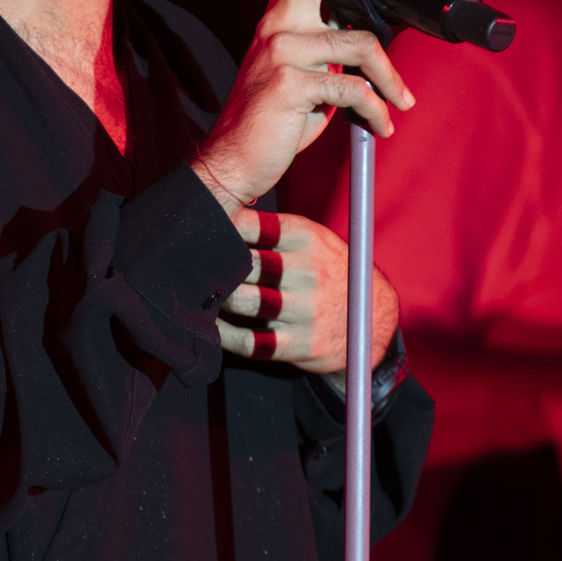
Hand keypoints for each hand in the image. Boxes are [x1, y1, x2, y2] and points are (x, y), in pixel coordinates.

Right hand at [191, 0, 414, 210]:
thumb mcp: (298, 69)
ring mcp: (281, 52)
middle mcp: (276, 25)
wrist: (232, 161)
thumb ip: (324, 44)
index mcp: (278, 18)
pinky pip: (353, 89)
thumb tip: (370, 33)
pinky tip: (380, 125)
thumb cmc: (271, 118)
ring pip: (360, 42)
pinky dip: (375, 110)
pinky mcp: (290, 85)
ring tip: (399, 100)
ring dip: (390, 76)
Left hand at [214, 209, 399, 378]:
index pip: (253, 227)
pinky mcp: (301, 344)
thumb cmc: (328, 270)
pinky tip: (213, 327)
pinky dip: (225, 336)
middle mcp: (308, 272)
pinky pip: (251, 342)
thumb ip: (274, 230)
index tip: (198, 232)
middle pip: (245, 264)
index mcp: (307, 239)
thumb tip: (221, 215)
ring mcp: (305, 309)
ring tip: (199, 295)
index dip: (221, 228)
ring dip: (217, 299)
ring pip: (243, 301)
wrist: (373, 318)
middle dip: (214, 265)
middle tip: (188, 266)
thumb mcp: (314, 239)